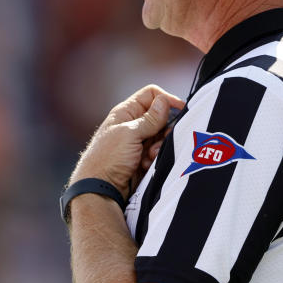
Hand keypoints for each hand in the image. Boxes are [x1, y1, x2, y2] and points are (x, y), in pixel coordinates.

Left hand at [69, 85, 183, 194]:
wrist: (102, 188)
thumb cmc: (108, 158)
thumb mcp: (130, 134)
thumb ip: (150, 119)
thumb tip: (164, 100)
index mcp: (126, 112)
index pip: (151, 95)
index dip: (165, 99)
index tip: (180, 108)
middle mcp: (133, 124)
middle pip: (161, 117)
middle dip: (164, 129)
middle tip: (159, 140)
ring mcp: (139, 141)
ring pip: (162, 136)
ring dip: (159, 146)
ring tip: (149, 156)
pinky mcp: (143, 157)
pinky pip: (159, 151)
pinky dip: (156, 158)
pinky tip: (145, 165)